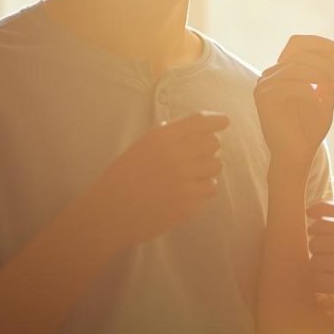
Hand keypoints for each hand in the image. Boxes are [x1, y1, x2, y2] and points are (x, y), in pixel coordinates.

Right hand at [84, 111, 228, 250]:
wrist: (109, 213)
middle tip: (196, 156)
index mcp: (161, 138)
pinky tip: (187, 190)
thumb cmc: (123, 177)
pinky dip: (204, 187)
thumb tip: (197, 127)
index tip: (225, 121)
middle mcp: (176, 156)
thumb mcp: (141, 147)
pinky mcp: (189, 203)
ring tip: (190, 174)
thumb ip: (167, 136)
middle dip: (209, 147)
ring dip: (208, 167)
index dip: (216, 120)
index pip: (199, 122)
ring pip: (217, 165)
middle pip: (213, 142)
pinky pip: (212, 187)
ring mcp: (184, 181)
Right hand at [254, 36, 333, 169]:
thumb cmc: (309, 130)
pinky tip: (316, 99)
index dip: (317, 43)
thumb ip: (328, 79)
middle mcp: (271, 75)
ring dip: (319, 72)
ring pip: (295, 67)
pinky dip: (306, 90)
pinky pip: (288, 85)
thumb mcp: (324, 99)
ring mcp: (265, 86)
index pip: (296, 45)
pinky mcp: (263, 99)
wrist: (298, 155)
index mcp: (284, 72)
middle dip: (323, 60)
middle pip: (297, 52)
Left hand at [306, 202, 333, 321]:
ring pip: (313, 261)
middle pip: (314, 239)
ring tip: (333, 272)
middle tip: (330, 257)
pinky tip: (331, 284)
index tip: (313, 228)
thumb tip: (315, 212)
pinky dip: (321, 284)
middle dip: (319, 249)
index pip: (323, 213)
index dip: (315, 221)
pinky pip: (317, 280)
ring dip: (320, 268)